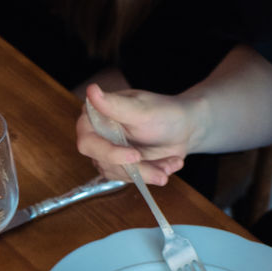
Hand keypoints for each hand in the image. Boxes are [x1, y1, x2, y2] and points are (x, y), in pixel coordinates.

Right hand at [75, 83, 200, 185]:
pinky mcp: (119, 168)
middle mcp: (96, 138)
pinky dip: (152, 174)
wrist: (183, 128)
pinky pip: (131, 180)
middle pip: (105, 164)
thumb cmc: (163, 112)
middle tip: (161, 172)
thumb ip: (115, 105)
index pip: (88, 143)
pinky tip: (168, 165)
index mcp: (94, 118)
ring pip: (120, 175)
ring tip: (171, 163)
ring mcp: (107, 155)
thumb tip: (91, 90)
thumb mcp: (141, 109)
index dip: (109, 153)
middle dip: (137, 168)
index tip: (135, 156)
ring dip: (149, 173)